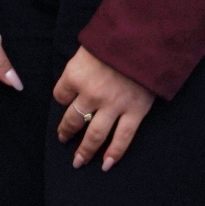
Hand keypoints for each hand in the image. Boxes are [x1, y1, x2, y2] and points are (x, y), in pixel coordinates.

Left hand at [54, 44, 154, 169]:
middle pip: (73, 119)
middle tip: (62, 139)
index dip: (62, 99)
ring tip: (78, 161)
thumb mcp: (86, 50)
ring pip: (95, 134)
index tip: (65, 102)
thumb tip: (73, 87)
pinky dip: (114, 153)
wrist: (144, 40)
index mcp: (75, 75)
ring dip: (85, 150)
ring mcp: (113, 106)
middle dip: (66, 131)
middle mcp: (91, 94)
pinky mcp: (135, 112)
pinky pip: (123, 137)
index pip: (60, 95)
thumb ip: (78, 69)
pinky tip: (105, 164)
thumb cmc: (112, 41)